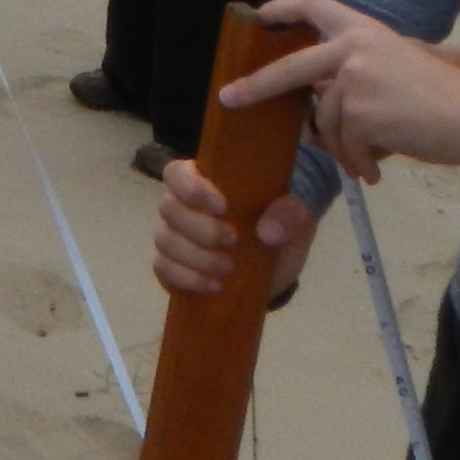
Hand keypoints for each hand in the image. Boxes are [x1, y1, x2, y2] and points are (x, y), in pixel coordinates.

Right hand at [155, 158, 317, 301]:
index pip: (178, 173)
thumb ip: (290, 214)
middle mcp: (182, 207)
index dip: (190, 186)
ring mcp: (173, 237)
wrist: (276, 267)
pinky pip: (163, 269)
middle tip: (233, 240)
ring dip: (195, 256)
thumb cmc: (279, 229)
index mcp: (204, 182)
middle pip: (169, 209)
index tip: (221, 205)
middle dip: (200, 228)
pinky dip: (186, 278)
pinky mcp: (171, 267)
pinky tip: (214, 286)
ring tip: (228, 268)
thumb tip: (268, 232)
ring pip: (165, 240)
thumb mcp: (296, 218)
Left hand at [217, 0, 459, 186]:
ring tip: (365, 160)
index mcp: (364, 30)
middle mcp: (355, 47)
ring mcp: (356, 79)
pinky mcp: (361, 111)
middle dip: (255, 86)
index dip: (282, 9)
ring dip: (341, 148)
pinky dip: (356, 162)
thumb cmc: (443, 102)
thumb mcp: (395, 70)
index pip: (314, 4)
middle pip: (291, 68)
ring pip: (323, 122)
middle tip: (229, 99)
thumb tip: (312, 108)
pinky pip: (343, 145)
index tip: (258, 17)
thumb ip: (353, 78)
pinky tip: (374, 170)